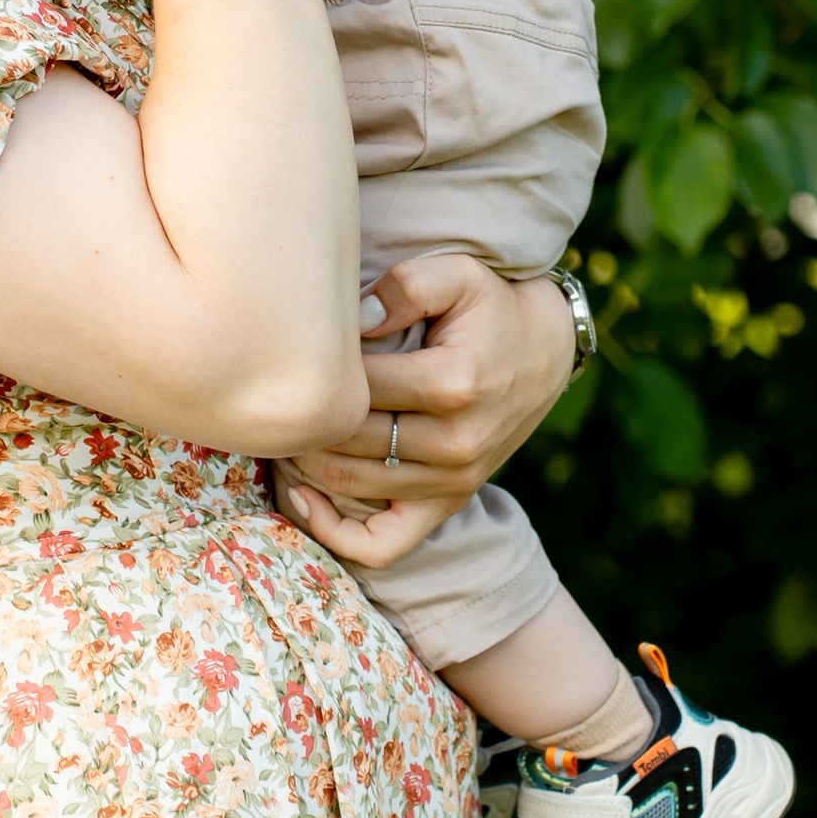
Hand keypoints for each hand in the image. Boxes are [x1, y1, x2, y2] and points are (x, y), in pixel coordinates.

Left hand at [272, 255, 575, 566]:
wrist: (544, 351)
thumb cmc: (491, 306)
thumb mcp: (458, 273)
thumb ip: (405, 287)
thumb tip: (352, 321)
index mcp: (453, 384)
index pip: (356, 387)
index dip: (317, 369)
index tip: (296, 349)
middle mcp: (454, 442)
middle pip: (345, 439)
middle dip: (301, 418)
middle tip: (272, 393)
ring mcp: (452, 480)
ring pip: (349, 485)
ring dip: (302, 462)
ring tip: (279, 428)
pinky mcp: (448, 502)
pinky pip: (383, 544)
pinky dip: (335, 533)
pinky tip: (301, 498)